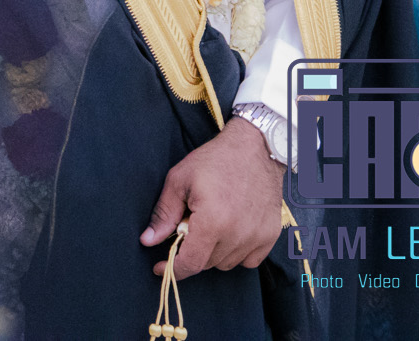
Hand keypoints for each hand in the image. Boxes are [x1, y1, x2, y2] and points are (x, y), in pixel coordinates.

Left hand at [141, 115, 285, 277]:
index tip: (160, 267)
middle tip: (187, 228)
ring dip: (212, 252)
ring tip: (209, 224)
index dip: (173, 269)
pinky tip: (228, 232)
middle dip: (191, 252)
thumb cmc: (214, 160)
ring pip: (226, 263)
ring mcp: (257, 237)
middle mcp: (238, 234)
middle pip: (207, 263)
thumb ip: (164, 214)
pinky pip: (248, 261)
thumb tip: (148, 240)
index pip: (191, 262)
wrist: (255, 149)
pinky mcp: (270, 236)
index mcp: (214, 221)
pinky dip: (235, 253)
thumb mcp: (179, 180)